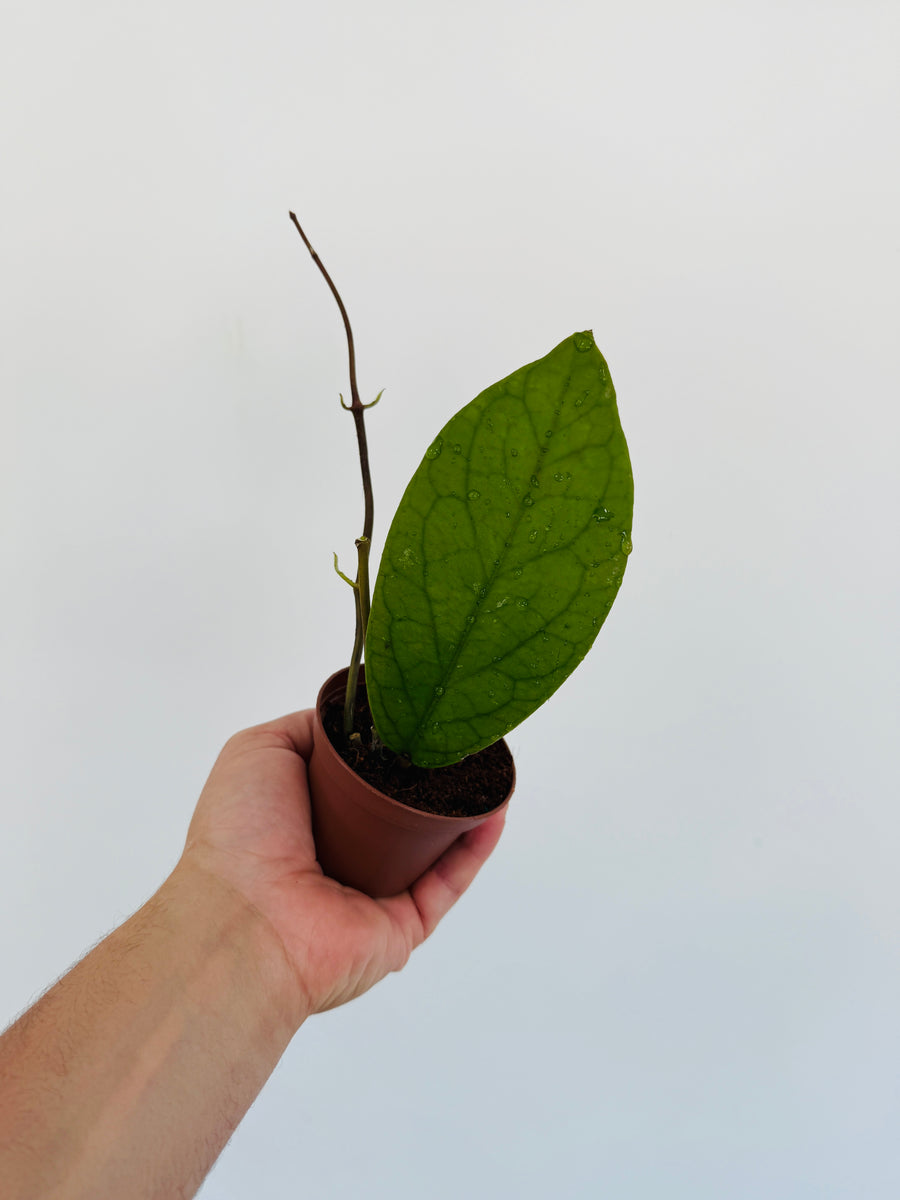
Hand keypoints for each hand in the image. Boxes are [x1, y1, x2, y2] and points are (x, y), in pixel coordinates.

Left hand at [182, 711, 505, 1022]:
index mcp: (306, 818)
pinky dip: (474, 848)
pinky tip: (495, 809)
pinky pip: (448, 883)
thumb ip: (309, 730)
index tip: (418, 716)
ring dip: (463, 810)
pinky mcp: (404, 925)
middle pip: (400, 810)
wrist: (244, 920)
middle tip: (460, 739)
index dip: (388, 748)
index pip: (359, 779)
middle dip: (430, 776)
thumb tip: (352, 724)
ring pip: (432, 846)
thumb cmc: (239, 835)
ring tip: (490, 769)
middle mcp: (341, 856)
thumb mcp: (259, 751)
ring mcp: (374, 893)